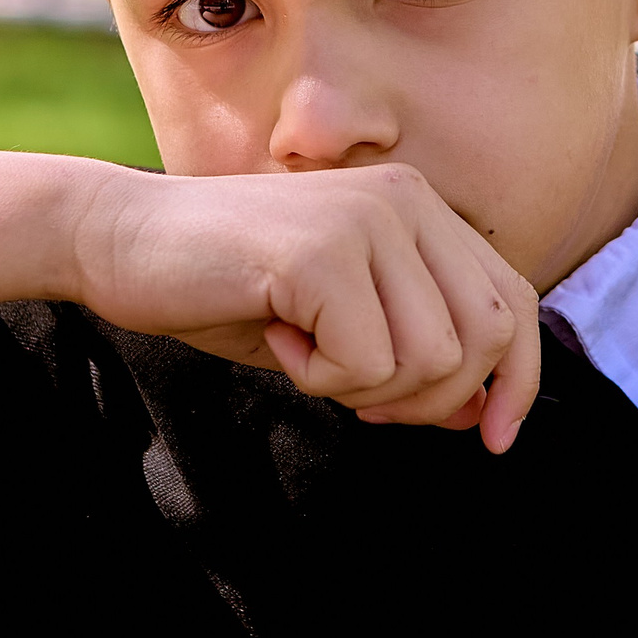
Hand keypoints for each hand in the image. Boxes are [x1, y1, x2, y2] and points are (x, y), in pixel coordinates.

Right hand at [73, 164, 541, 452]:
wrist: (119, 240)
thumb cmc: (228, 290)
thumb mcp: (338, 326)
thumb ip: (414, 354)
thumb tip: (486, 415)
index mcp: (418, 206)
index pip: (512, 302)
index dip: (518, 379)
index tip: (494, 440)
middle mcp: (406, 198)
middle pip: (484, 338)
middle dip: (429, 399)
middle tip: (353, 392)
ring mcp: (368, 217)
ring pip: (430, 359)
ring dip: (362, 386)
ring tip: (302, 346)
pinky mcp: (324, 251)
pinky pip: (365, 363)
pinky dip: (320, 379)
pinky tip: (277, 336)